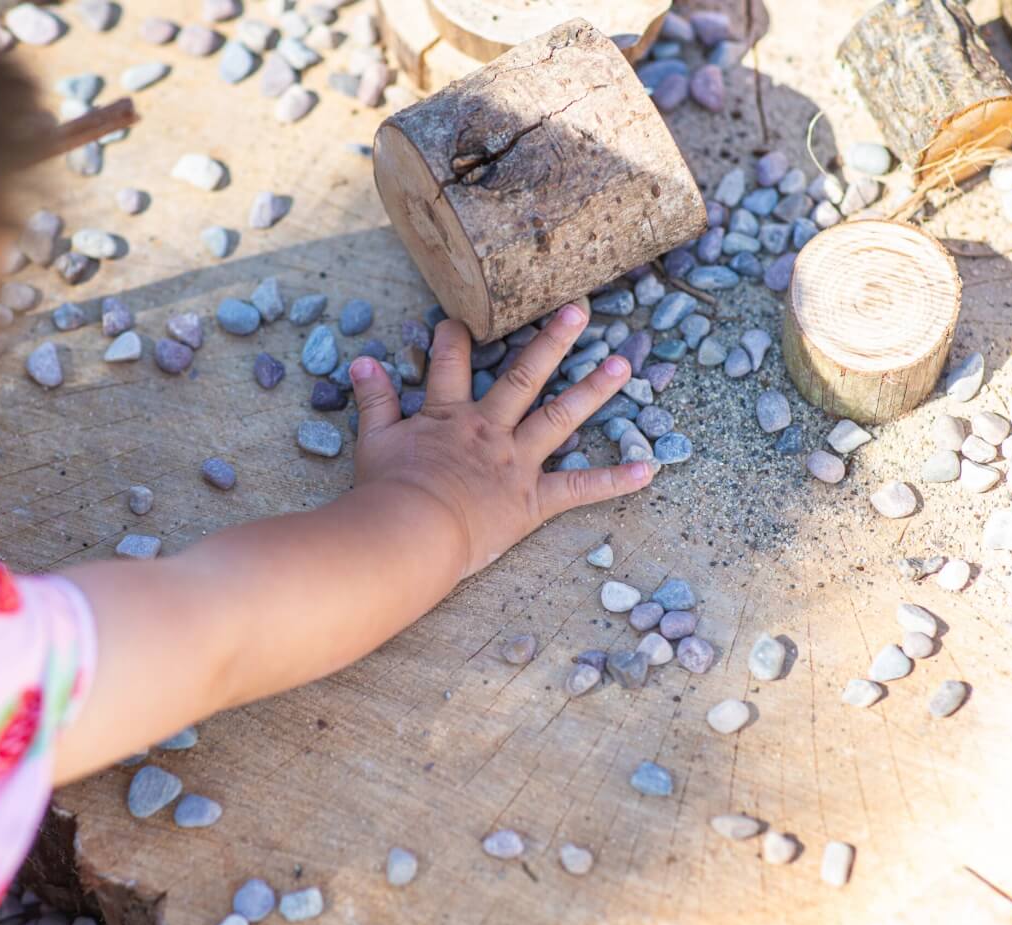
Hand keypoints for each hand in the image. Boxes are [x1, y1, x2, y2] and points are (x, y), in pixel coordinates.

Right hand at [348, 303, 653, 578]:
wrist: (411, 530)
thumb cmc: (387, 491)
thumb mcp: (373, 440)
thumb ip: (373, 399)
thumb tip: (362, 360)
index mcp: (449, 416)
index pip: (452, 365)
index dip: (455, 340)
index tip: (462, 319)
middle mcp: (490, 430)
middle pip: (524, 376)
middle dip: (552, 340)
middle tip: (580, 308)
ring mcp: (516, 462)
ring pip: (561, 417)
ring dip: (595, 389)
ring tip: (625, 363)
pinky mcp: (532, 500)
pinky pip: (579, 488)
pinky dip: (614, 480)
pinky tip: (648, 468)